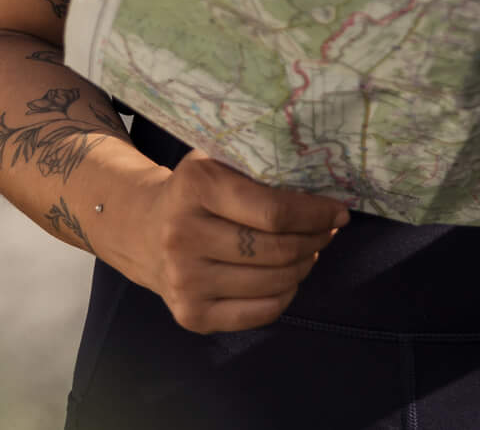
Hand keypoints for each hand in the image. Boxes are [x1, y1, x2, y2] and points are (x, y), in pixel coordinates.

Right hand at [102, 151, 347, 333]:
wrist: (142, 230)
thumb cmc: (195, 193)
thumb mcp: (218, 163)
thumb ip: (261, 171)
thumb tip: (327, 196)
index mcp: (195, 187)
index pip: (274, 211)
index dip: (316, 214)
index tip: (337, 211)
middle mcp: (183, 236)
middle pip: (276, 250)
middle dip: (315, 240)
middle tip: (328, 231)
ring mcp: (184, 280)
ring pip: (273, 283)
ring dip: (304, 266)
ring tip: (309, 251)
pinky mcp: (190, 315)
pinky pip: (260, 313)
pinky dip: (285, 295)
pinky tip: (286, 277)